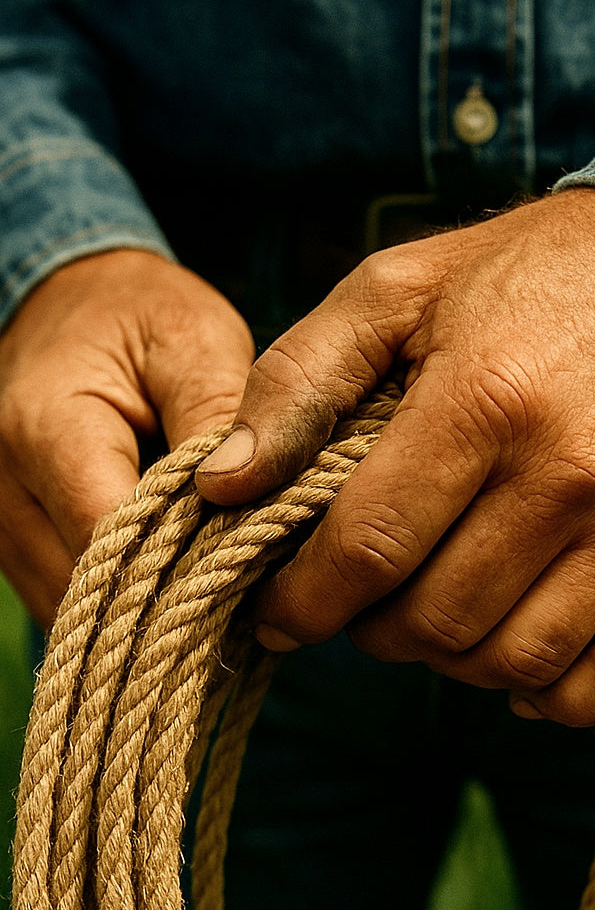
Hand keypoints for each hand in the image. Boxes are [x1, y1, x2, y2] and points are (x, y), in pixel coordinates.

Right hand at [0, 249, 254, 626]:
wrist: (77, 302)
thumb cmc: (142, 315)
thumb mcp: (195, 342)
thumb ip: (218, 417)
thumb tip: (251, 500)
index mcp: (46, 429)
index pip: (114, 536)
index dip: (188, 564)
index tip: (255, 566)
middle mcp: (7, 486)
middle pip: (90, 586)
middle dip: (171, 597)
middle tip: (247, 588)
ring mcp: (2, 518)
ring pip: (74, 606)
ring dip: (144, 607)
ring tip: (215, 582)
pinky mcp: (15, 535)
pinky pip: (67, 592)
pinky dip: (122, 598)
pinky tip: (176, 576)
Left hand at [196, 188, 594, 724]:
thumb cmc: (533, 272)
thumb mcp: (397, 289)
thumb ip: (299, 382)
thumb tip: (222, 485)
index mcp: (485, 399)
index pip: (369, 547)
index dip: (304, 600)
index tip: (278, 613)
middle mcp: (569, 473)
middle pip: (436, 618)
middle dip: (370, 631)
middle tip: (358, 601)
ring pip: (517, 660)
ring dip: (450, 662)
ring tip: (428, 617)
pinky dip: (557, 697)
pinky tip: (517, 671)